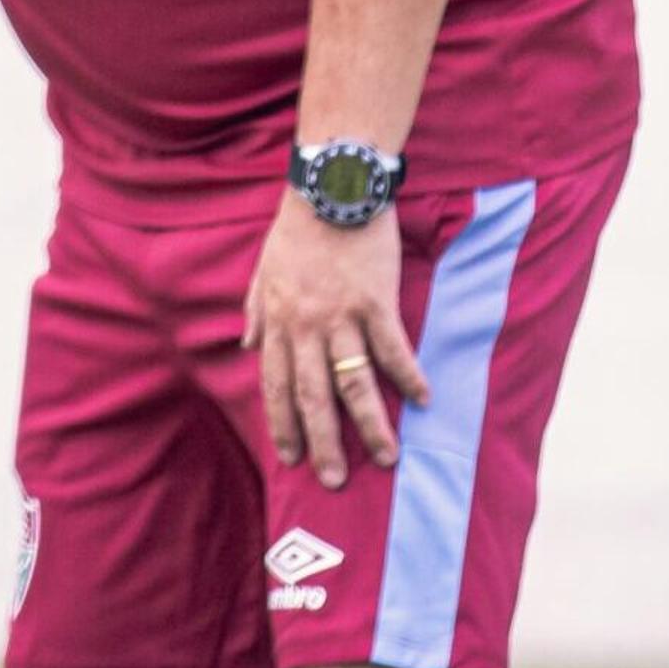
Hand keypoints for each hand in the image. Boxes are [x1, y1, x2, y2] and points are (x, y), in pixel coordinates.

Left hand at [245, 201, 430, 485]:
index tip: (290, 457)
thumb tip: (245, 346)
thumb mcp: (261, 268)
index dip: (282, 424)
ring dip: (371, 425)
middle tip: (334, 479)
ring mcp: (341, 316)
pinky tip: (424, 401)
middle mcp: (306, 326)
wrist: (331, 188)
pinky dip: (409, 377)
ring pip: (354, 383)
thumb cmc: (296, 228)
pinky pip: (394, 349)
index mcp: (277, 321)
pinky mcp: (376, 302)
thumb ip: (254, 311)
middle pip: (313, 397)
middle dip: (323, 443)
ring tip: (386, 458)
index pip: (275, 385)